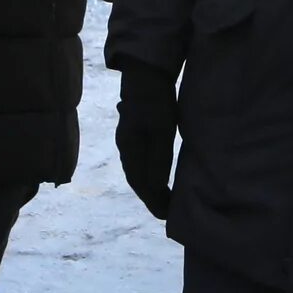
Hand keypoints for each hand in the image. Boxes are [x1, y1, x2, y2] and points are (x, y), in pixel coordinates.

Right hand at [116, 65, 178, 219]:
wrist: (145, 75)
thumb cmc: (156, 102)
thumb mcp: (161, 132)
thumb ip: (158, 160)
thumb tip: (155, 189)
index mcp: (130, 150)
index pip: (141, 184)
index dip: (153, 201)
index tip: (167, 216)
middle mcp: (125, 148)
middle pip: (137, 180)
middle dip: (150, 198)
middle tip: (166, 212)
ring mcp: (127, 140)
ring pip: (137, 171)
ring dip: (148, 187)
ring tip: (163, 198)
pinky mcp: (133, 133)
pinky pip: (139, 161)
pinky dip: (147, 174)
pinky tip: (156, 175)